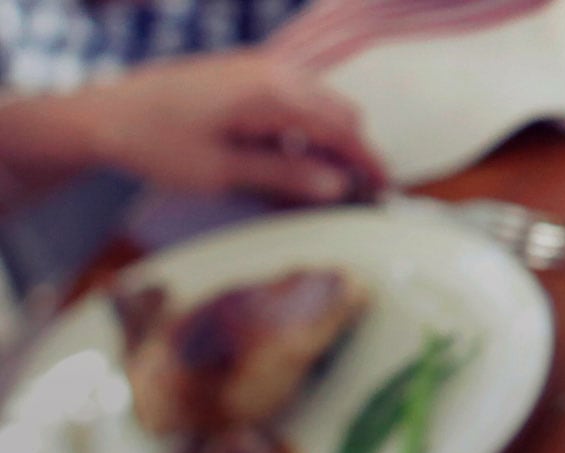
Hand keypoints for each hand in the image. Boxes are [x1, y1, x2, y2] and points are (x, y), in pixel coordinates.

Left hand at [5, 52, 382, 202]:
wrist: (99, 116)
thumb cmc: (156, 144)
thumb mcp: (223, 171)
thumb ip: (286, 176)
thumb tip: (340, 186)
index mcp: (272, 92)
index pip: (342, 126)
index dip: (368, 160)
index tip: (383, 190)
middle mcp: (271, 71)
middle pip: (337, 109)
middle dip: (350, 149)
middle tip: (349, 191)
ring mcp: (254, 68)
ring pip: (315, 103)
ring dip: (322, 140)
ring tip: (310, 181)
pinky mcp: (240, 74)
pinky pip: (289, 98)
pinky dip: (298, 128)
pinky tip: (279, 157)